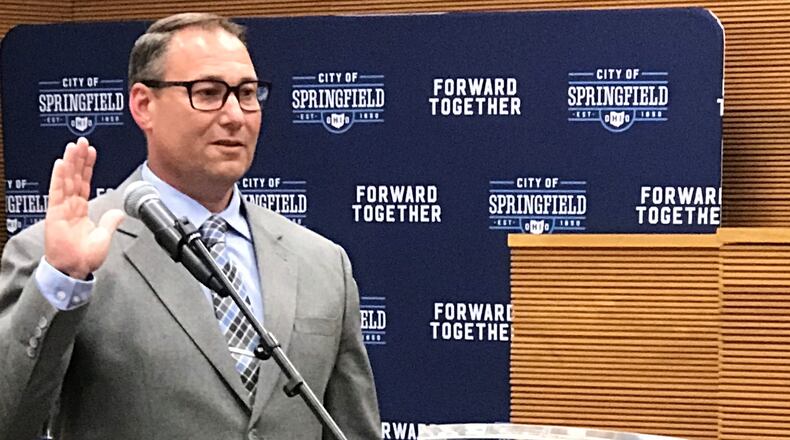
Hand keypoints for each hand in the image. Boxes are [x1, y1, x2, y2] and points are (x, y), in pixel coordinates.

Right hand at [44, 137, 124, 279]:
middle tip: (82, 141)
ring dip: (70, 162)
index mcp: (81, 210)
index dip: (88, 167)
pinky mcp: (55, 213)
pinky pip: (57, 191)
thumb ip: (110, 222)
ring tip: (74, 146)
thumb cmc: (85, 257)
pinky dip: (58, 176)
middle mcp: (70, 206)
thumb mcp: (104, 236)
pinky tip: (60, 163)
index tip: (91, 152)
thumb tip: (119, 213)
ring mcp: (62, 208)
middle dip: (79, 159)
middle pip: (75, 177)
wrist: (74, 269)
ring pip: (66, 180)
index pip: (85, 183)